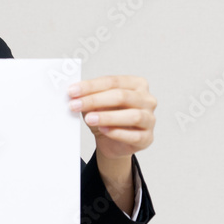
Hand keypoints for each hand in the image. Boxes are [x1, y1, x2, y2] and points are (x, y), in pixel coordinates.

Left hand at [69, 76, 155, 212]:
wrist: (112, 142)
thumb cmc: (107, 117)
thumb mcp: (97, 104)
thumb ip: (90, 96)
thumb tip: (74, 93)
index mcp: (137, 84)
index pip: (113, 81)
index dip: (91, 86)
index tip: (72, 91)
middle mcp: (147, 99)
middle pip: (122, 96)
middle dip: (95, 100)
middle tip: (76, 105)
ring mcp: (150, 119)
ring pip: (132, 115)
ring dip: (107, 116)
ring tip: (89, 118)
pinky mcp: (147, 138)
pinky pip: (134, 135)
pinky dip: (117, 132)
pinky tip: (103, 130)